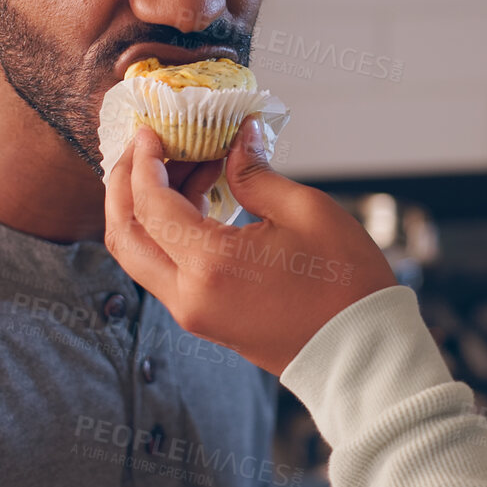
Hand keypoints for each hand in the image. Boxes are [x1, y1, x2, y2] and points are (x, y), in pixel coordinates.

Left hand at [103, 119, 396, 373]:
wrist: (362, 354)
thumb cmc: (345, 284)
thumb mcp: (307, 211)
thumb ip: (257, 173)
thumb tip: (238, 138)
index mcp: (211, 265)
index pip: (150, 204)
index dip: (145, 161)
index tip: (151, 131)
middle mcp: (189, 295)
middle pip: (124, 234)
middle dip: (124, 185)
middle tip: (143, 148)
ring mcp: (193, 313)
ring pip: (140, 255)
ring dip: (146, 208)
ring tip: (184, 167)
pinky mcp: (205, 320)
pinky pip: (165, 270)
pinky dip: (167, 232)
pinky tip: (201, 200)